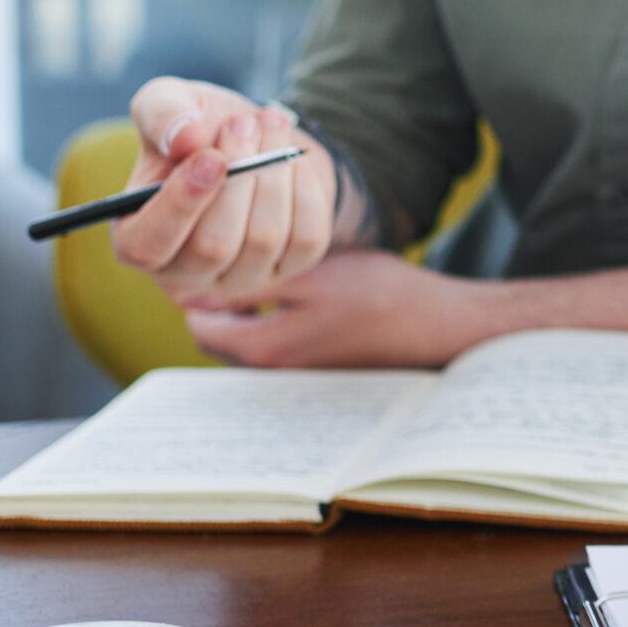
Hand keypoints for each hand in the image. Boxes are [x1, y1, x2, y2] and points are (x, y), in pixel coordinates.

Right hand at [110, 77, 337, 307]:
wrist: (258, 138)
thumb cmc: (200, 128)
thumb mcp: (170, 102)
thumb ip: (163, 113)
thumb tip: (186, 139)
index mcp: (138, 238)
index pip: (147, 247)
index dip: (180, 205)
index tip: (211, 158)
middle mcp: (185, 272)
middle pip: (213, 247)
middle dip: (237, 179)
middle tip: (244, 123)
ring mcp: (239, 276)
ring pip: (263, 240)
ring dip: (272, 173)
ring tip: (269, 124)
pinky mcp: (289, 267)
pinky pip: (306, 237)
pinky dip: (304, 188)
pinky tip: (291, 158)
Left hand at [182, 249, 481, 368]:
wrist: (437, 325)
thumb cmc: (379, 294)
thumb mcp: (310, 276)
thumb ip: (248, 285)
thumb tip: (191, 291)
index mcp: (263, 350)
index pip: (199, 324)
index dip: (196, 286)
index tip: (211, 250)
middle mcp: (272, 374)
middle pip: (219, 334)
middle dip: (218, 297)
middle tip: (233, 252)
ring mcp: (295, 376)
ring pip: (246, 338)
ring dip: (246, 308)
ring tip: (266, 267)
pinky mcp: (315, 369)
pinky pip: (274, 343)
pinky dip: (271, 317)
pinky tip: (296, 289)